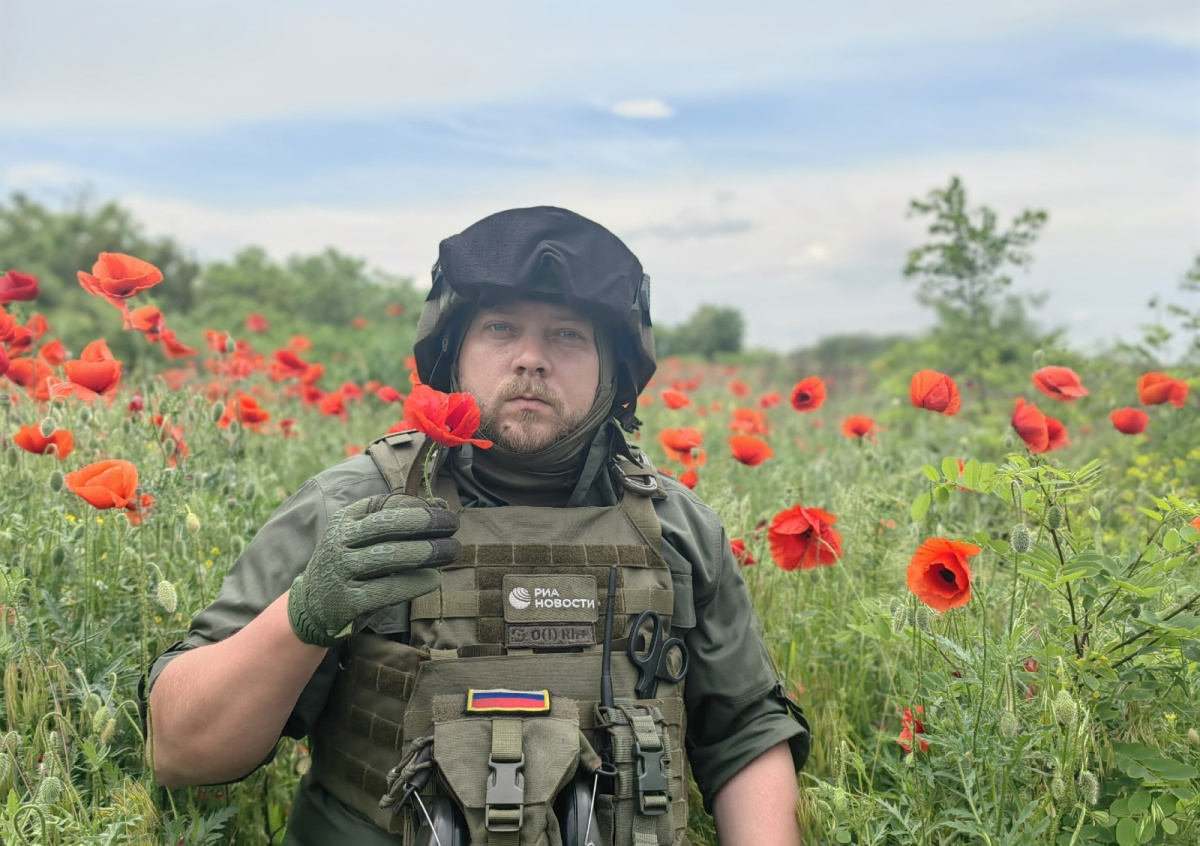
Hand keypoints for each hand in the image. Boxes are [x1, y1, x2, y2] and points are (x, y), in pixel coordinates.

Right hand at [288, 493, 458, 646]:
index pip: (386, 504)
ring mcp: (341, 571)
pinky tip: (434, 579)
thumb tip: (442, 507)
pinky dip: (414, 583)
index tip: (444, 511)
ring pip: (390, 556)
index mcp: (345, 519)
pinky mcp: (346, 601)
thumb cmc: (350, 563)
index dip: (419, 506)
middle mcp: (339, 541)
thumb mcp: (362, 536)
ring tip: (452, 550)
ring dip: (427, 552)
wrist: (311, 603)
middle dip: (426, 522)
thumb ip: (397, 521)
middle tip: (454, 525)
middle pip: (388, 525)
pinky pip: (387, 589)